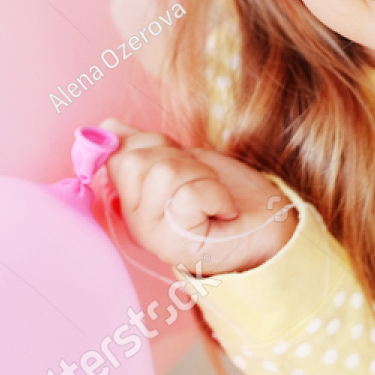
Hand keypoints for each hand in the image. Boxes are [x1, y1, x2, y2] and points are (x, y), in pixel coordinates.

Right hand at [99, 119, 296, 275]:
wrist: (268, 225)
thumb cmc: (229, 192)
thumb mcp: (184, 160)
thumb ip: (143, 146)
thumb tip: (107, 128)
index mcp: (130, 195)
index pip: (114, 152)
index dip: (152, 143)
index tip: (179, 158)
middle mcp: (132, 218)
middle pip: (136, 159)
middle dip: (180, 157)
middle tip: (202, 181)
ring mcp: (149, 234)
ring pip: (163, 173)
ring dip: (202, 176)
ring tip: (214, 196)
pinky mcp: (173, 246)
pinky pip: (189, 196)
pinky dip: (216, 195)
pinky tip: (223, 210)